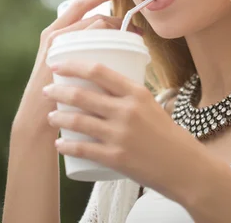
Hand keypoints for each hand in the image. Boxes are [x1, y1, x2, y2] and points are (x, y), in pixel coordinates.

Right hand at [13, 0, 141, 133]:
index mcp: (55, 31)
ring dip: (118, 30)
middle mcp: (55, 35)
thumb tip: (108, 41)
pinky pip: (94, 45)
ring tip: (133, 38)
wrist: (38, 118)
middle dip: (117, 18)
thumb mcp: (66, 63)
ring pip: (96, 28)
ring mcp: (58, 48)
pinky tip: (122, 49)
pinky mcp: (64, 61)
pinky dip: (110, 43)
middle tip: (135, 27)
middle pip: (94, 17)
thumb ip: (81, 49)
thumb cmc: (58, 92)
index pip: (80, 5)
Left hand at [43, 59, 209, 204]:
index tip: (60, 64)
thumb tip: (102, 84)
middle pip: (83, 95)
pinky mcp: (116, 157)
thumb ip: (128, 93)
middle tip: (47, 90)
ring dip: (59, 117)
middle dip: (59, 91)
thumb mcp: (150, 103)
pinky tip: (59, 144)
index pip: (100, 71)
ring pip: (78, 121)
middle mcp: (127, 110)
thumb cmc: (166, 133)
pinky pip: (83, 150)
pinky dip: (67, 147)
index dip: (75, 65)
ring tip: (50, 116)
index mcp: (136, 92)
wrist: (183, 165)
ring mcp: (120, 134)